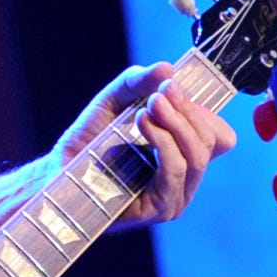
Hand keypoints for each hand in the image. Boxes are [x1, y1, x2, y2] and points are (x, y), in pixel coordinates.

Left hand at [57, 62, 236, 227]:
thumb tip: (168, 68)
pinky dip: (163, 144)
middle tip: (159, 94)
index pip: (218, 134)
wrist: (59, 170)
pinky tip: (141, 125)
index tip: (173, 87)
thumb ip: (138, 82)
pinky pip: (175, 172)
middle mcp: (184, 176)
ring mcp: (176, 195)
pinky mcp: (161, 209)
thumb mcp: (114, 101)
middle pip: (210, 140)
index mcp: (182, 152)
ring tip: (148, 108)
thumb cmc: (88, 140)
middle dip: (187, 111)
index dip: (202, 110)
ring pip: (196, 156)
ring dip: (175, 125)